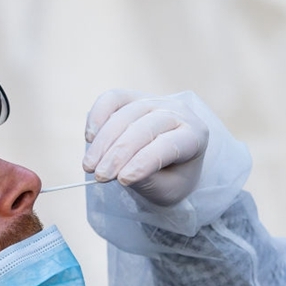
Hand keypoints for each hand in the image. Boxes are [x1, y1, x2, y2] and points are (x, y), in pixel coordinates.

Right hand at [82, 89, 208, 205]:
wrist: (170, 162)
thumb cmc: (172, 178)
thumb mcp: (168, 189)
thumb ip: (149, 180)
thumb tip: (122, 168)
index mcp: (195, 136)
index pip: (168, 145)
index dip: (144, 162)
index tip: (122, 181)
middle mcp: (177, 112)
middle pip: (145, 127)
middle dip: (119, 154)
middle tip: (100, 177)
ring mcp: (154, 101)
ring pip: (125, 114)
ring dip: (103, 142)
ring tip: (89, 166)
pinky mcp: (132, 97)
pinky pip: (112, 99)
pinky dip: (98, 116)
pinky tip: (89, 138)